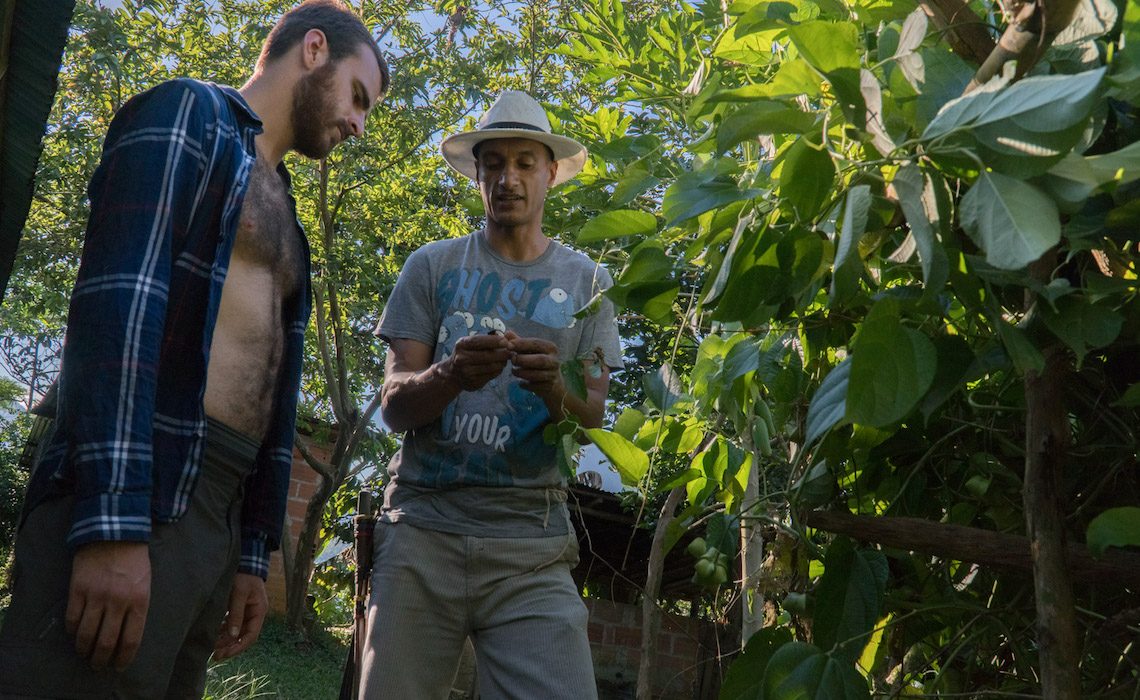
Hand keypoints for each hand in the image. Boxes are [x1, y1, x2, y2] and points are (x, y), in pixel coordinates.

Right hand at [67, 541, 150, 670]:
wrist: (115, 532)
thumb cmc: (134, 561)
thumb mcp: (146, 584)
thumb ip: (137, 609)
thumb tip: (126, 636)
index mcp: (139, 601)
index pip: (130, 640)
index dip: (123, 658)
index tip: (118, 666)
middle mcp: (118, 601)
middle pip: (106, 642)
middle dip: (100, 659)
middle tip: (98, 665)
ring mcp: (96, 595)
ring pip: (86, 634)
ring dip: (84, 649)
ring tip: (85, 653)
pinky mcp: (78, 589)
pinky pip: (72, 618)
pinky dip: (73, 630)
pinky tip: (75, 633)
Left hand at [212, 573, 268, 660]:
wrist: (243, 561)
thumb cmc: (243, 576)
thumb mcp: (239, 594)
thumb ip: (236, 614)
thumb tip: (232, 635)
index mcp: (259, 611)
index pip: (251, 635)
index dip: (239, 646)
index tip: (225, 654)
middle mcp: (254, 614)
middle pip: (243, 636)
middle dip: (230, 646)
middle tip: (216, 656)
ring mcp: (246, 612)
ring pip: (236, 632)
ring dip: (226, 640)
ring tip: (212, 649)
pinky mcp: (238, 609)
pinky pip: (231, 624)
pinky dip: (224, 631)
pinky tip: (214, 636)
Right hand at [444, 333, 511, 390]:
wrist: (452, 374)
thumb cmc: (466, 354)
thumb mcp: (469, 343)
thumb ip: (486, 339)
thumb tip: (507, 336)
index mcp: (461, 345)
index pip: (478, 341)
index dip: (493, 341)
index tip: (506, 341)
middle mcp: (462, 359)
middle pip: (487, 356)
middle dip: (502, 353)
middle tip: (512, 351)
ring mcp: (467, 372)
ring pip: (491, 367)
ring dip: (502, 362)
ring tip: (507, 359)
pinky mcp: (473, 383)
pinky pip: (491, 376)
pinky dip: (498, 371)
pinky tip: (500, 367)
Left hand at [507, 335, 563, 399]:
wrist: (552, 382)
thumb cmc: (537, 361)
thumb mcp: (529, 350)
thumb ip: (518, 342)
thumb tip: (506, 333)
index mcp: (550, 348)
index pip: (536, 343)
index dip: (522, 344)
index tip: (509, 345)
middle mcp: (554, 360)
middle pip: (540, 360)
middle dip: (523, 360)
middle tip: (512, 359)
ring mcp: (553, 374)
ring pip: (537, 375)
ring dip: (522, 373)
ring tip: (513, 371)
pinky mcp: (549, 387)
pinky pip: (536, 386)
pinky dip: (526, 385)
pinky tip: (520, 383)